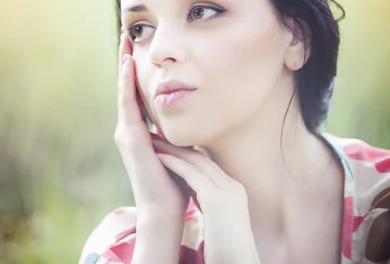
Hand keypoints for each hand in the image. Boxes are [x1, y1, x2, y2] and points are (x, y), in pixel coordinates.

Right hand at [114, 32, 188, 217]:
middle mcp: (128, 128)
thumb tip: (192, 118)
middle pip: (125, 86)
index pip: (135, 92)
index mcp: (139, 131)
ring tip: (125, 40)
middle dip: (126, 59)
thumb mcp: (178, 151)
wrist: (164, 210)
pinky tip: (129, 63)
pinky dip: (127, 82)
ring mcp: (126, 132)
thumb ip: (178, 134)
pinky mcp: (130, 138)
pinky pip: (128, 103)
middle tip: (125, 32)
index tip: (137, 46)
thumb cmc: (175, 184)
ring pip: (123, 90)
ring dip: (124, 64)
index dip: (135, 70)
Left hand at [152, 139, 260, 263]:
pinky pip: (191, 173)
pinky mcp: (218, 199)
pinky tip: (159, 156)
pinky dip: (174, 162)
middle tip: (160, 136)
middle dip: (180, 146)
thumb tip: (200, 200)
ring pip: (196, 161)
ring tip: (154, 141)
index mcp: (234, 192)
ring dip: (173, 149)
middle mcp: (233, 186)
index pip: (209, 165)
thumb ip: (213, 208)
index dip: (188, 154)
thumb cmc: (227, 253)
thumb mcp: (220, 223)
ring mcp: (228, 191)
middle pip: (203, 157)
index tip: (171, 148)